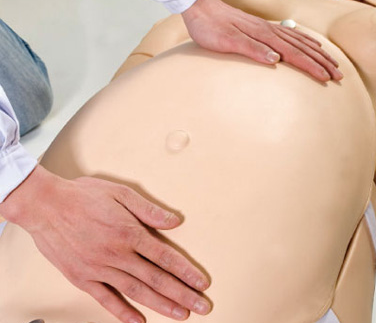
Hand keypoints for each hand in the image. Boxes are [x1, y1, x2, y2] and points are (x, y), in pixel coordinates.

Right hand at [0, 165, 210, 322]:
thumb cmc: (84, 196)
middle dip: (182, 294)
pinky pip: (106, 300)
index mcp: (129, 233)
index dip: (186, 271)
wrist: (46, 206)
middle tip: (202, 307)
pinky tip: (139, 322)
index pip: (165, 257)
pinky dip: (123, 314)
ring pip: (136, 292)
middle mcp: (117, 255)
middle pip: (156, 279)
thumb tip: (175, 221)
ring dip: (161, 305)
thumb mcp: (121, 193)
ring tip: (181, 315)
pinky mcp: (82, 278)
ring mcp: (99, 269)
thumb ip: (149, 210)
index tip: (202, 283)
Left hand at [182, 0, 342, 81]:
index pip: (294, 54)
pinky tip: (309, 42)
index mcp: (263, 36)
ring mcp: (266, 27)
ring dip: (317, 52)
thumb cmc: (209, 27)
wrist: (199, 6)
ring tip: (331, 61)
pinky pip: (290, 33)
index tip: (327, 78)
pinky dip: (304, 39)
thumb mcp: (226, 42)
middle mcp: (269, 31)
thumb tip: (276, 60)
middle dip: (322, 62)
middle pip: (302, 47)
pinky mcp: (261, 26)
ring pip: (299, 40)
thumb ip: (252, 49)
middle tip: (339, 74)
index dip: (312, 67)